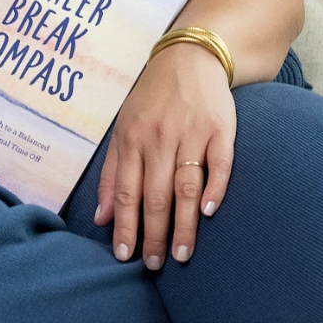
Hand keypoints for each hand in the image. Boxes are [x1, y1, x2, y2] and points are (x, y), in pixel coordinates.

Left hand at [93, 41, 234, 269]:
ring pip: (185, 186)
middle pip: (155, 195)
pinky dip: (215, 188)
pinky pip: (219, 163)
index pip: (127, 192)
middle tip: (155, 265)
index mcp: (132, 139)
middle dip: (153, 234)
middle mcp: (159, 138)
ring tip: (182, 255)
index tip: (125, 256)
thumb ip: (113, 174)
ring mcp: (191, 133)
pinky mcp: (220, 129)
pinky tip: (209, 213)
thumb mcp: (123, 129)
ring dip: (184, 224)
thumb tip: (102, 219)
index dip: (125, 226)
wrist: (190, 57)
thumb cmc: (152, 100)